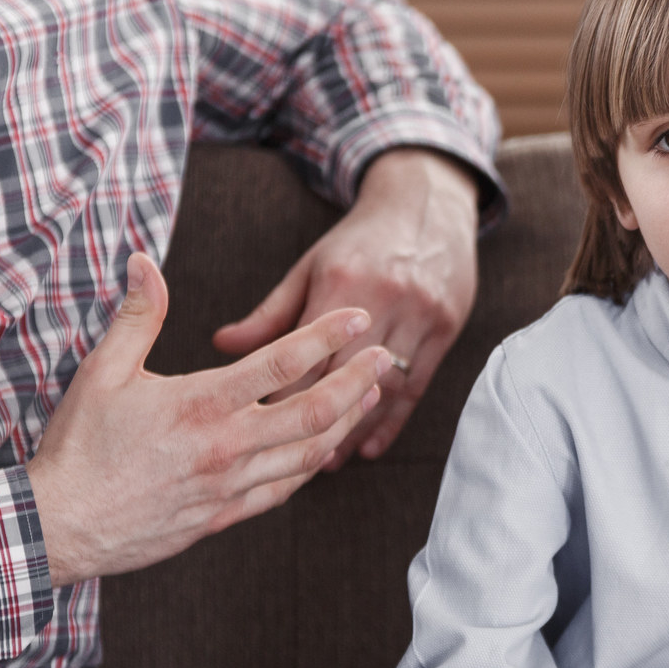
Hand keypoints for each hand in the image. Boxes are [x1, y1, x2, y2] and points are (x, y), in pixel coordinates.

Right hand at [28, 253, 390, 586]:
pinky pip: (283, 490)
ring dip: (345, 422)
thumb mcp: (102, 372)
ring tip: (370, 396)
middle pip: (313, 410)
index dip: (326, 336)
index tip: (356, 318)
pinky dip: (311, 466)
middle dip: (356, 380)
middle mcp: (225, 445)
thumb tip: (144, 260)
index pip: (281, 363)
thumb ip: (137, 316)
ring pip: (307, 454)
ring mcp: (229, 485)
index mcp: (201, 403)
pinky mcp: (223, 515)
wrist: (61, 525)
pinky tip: (326, 448)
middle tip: (385, 355)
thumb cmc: (79, 446)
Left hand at [212, 148, 478, 464]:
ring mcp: (421, 315)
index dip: (282, 395)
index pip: (308, 354)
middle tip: (285, 461)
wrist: (427, 204)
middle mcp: (385, 300)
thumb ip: (270, 313)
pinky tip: (369, 446)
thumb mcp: (311, 267)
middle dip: (314, 421)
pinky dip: (392, 421)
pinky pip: (418, 386)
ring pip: (383, 388)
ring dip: (353, 429)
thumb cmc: (359, 240)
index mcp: (342, 284)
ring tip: (326, 463)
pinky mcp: (446, 328)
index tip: (256, 429)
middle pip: (345, 376)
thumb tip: (221, 345)